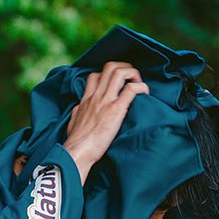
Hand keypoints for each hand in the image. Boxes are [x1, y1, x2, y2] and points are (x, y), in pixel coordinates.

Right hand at [63, 62, 148, 182]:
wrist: (78, 151)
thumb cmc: (76, 142)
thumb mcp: (73, 122)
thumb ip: (78, 112)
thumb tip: (79, 109)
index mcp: (86, 99)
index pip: (96, 75)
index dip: (108, 74)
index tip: (117, 84)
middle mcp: (97, 96)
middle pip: (110, 67)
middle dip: (124, 68)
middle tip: (131, 80)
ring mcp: (106, 101)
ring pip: (120, 72)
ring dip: (133, 74)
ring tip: (138, 84)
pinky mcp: (116, 110)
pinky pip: (131, 89)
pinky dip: (141, 87)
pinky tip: (145, 93)